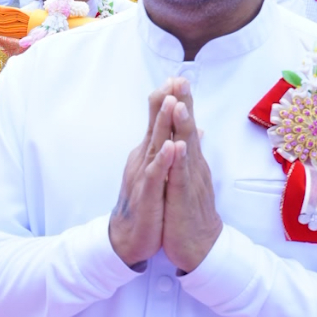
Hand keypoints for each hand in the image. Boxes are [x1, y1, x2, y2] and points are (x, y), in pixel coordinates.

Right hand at [108, 80, 179, 269]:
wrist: (130, 237)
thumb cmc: (148, 203)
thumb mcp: (159, 173)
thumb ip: (169, 150)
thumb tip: (185, 131)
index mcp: (149, 153)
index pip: (158, 122)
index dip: (166, 100)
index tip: (177, 78)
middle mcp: (143, 159)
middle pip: (155, 126)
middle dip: (165, 102)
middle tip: (174, 79)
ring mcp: (144, 175)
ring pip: (154, 145)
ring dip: (163, 123)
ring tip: (171, 103)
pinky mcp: (147, 195)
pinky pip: (155, 175)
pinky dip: (163, 160)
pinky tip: (171, 147)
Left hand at [159, 85, 221, 272]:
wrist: (199, 246)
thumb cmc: (191, 210)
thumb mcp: (189, 176)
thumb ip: (191, 152)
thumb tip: (194, 130)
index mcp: (190, 160)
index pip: (186, 126)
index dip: (182, 102)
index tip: (177, 77)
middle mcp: (193, 165)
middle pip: (189, 129)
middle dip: (185, 104)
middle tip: (182, 78)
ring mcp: (190, 180)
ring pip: (187, 149)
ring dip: (183, 126)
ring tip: (179, 104)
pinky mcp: (184, 198)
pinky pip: (181, 177)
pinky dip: (179, 161)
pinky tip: (177, 147)